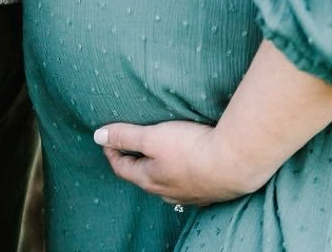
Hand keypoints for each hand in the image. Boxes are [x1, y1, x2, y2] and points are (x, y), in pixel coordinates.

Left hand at [93, 119, 263, 206]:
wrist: (233, 163)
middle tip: (130, 146)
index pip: (122, 167)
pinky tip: (188, 167)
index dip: (112, 151)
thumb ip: (125, 136)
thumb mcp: (152, 137)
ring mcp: (188, 195)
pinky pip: (187, 184)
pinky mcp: (208, 191)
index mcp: (149, 179)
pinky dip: (181, 174)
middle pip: (143, 177)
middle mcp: (166, 192)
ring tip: (159, 155)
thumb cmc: (190, 148)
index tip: (107, 138)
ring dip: (159, 169)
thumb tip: (98, 136)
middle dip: (134, 161)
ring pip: (166, 183)